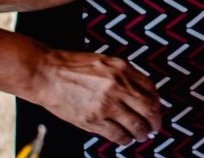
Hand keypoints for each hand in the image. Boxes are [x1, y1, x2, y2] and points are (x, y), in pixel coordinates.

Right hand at [28, 49, 162, 145]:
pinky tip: (125, 139)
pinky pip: (117, 135)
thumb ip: (124, 75)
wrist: (47, 74)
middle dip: (154, 122)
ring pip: (135, 125)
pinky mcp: (93, 120)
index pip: (151, 90)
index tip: (156, 110)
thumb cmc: (73, 67)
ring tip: (140, 135)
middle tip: (154, 128)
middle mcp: (117, 86)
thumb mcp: (105, 62)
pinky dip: (125, 140)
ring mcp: (106, 104)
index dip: (157, 104)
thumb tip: (142, 94)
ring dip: (141, 133)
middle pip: (148, 109)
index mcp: (122, 69)